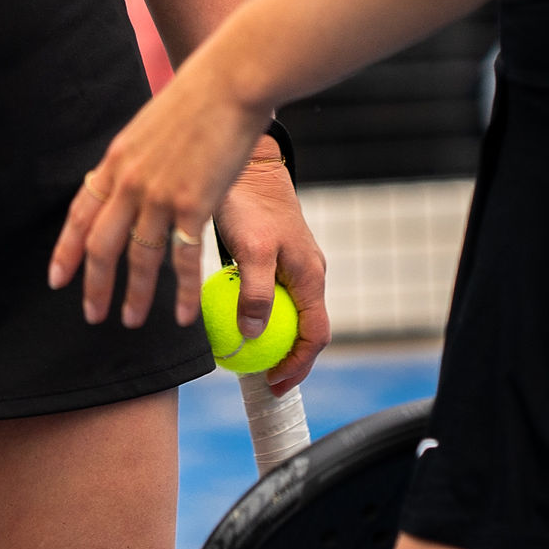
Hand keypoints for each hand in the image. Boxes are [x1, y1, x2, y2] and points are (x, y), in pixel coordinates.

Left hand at [50, 58, 265, 331]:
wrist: (230, 82)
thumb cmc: (198, 99)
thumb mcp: (149, 127)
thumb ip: (135, 159)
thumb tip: (127, 179)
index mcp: (116, 160)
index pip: (80, 214)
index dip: (66, 250)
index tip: (56, 279)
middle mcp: (129, 181)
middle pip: (101, 246)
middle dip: (94, 285)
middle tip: (92, 315)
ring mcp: (158, 195)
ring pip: (139, 259)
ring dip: (134, 296)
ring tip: (131, 321)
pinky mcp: (192, 205)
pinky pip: (182, 260)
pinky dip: (180, 292)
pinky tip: (181, 315)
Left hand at [206, 143, 328, 393]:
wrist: (248, 164)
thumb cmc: (250, 204)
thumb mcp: (252, 250)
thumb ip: (256, 292)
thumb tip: (254, 334)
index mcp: (310, 276)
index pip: (315, 335)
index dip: (298, 365)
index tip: (273, 384)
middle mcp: (307, 274)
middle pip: (304, 329)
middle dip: (287, 359)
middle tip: (258, 379)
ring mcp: (292, 265)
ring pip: (288, 313)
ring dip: (273, 339)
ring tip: (247, 357)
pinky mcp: (274, 256)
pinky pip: (270, 296)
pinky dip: (258, 314)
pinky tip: (233, 319)